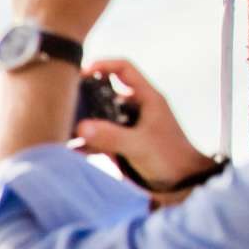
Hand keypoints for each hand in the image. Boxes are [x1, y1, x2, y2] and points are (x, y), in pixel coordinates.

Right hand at [78, 57, 216, 189]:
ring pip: (101, 116)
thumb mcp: (139, 144)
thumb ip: (111, 136)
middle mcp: (137, 108)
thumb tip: (81, 127)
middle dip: (86, 97)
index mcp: (147, 99)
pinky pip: (100, 137)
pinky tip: (73, 148)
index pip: (124, 69)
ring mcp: (129, 126)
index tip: (82, 72)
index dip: (103, 65)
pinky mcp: (123, 143)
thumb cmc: (171, 158)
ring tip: (66, 127)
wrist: (182, 183)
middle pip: (107, 92)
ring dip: (84, 122)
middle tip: (67, 103)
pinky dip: (86, 141)